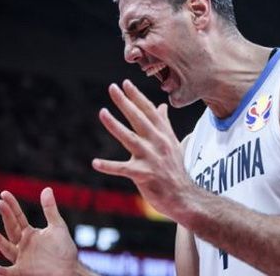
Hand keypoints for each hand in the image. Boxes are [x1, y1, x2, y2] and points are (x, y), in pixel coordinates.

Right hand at [0, 188, 78, 275]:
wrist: (69, 269)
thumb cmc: (63, 249)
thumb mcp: (57, 226)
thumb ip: (50, 209)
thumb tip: (46, 188)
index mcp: (30, 233)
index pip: (18, 217)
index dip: (12, 206)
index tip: (4, 193)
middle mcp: (22, 245)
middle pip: (11, 228)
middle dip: (6, 216)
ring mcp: (21, 258)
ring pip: (6, 248)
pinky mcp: (23, 271)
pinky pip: (10, 272)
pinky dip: (2, 271)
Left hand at [93, 80, 193, 219]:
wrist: (184, 196)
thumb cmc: (175, 168)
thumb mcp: (173, 142)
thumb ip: (164, 124)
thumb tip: (162, 106)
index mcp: (163, 134)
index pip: (149, 111)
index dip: (137, 96)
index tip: (126, 83)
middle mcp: (158, 142)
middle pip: (139, 118)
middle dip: (125, 102)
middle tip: (113, 87)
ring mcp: (151, 158)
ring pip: (129, 138)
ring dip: (114, 125)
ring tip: (102, 112)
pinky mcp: (143, 175)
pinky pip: (123, 169)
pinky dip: (109, 166)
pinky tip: (95, 162)